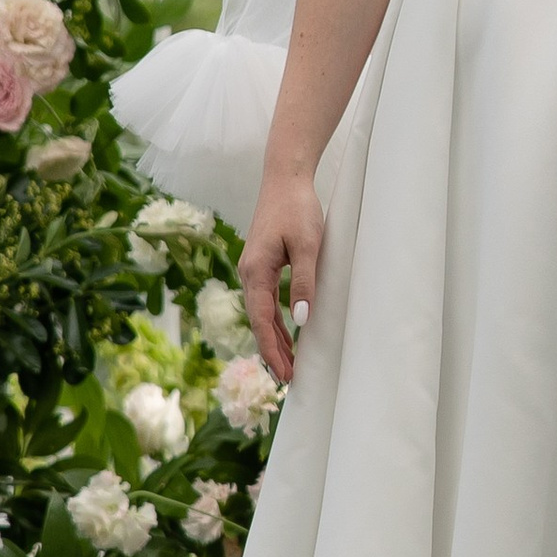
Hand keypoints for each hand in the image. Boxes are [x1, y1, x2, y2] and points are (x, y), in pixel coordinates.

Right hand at [241, 169, 323, 384]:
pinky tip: (287, 332)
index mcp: (256, 271)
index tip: (283, 373)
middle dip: (271, 351)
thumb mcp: (308, 246)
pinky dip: (274, 320)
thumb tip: (300, 319)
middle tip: (287, 379)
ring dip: (273, 338)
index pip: (261, 320)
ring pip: (260, 313)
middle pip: (257, 321)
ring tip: (288, 364)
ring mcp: (252, 269)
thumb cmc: (298, 208)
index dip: (272, 349)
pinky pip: (265, 300)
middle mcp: (248, 273)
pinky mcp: (261, 263)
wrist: (285, 178)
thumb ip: (303, 282)